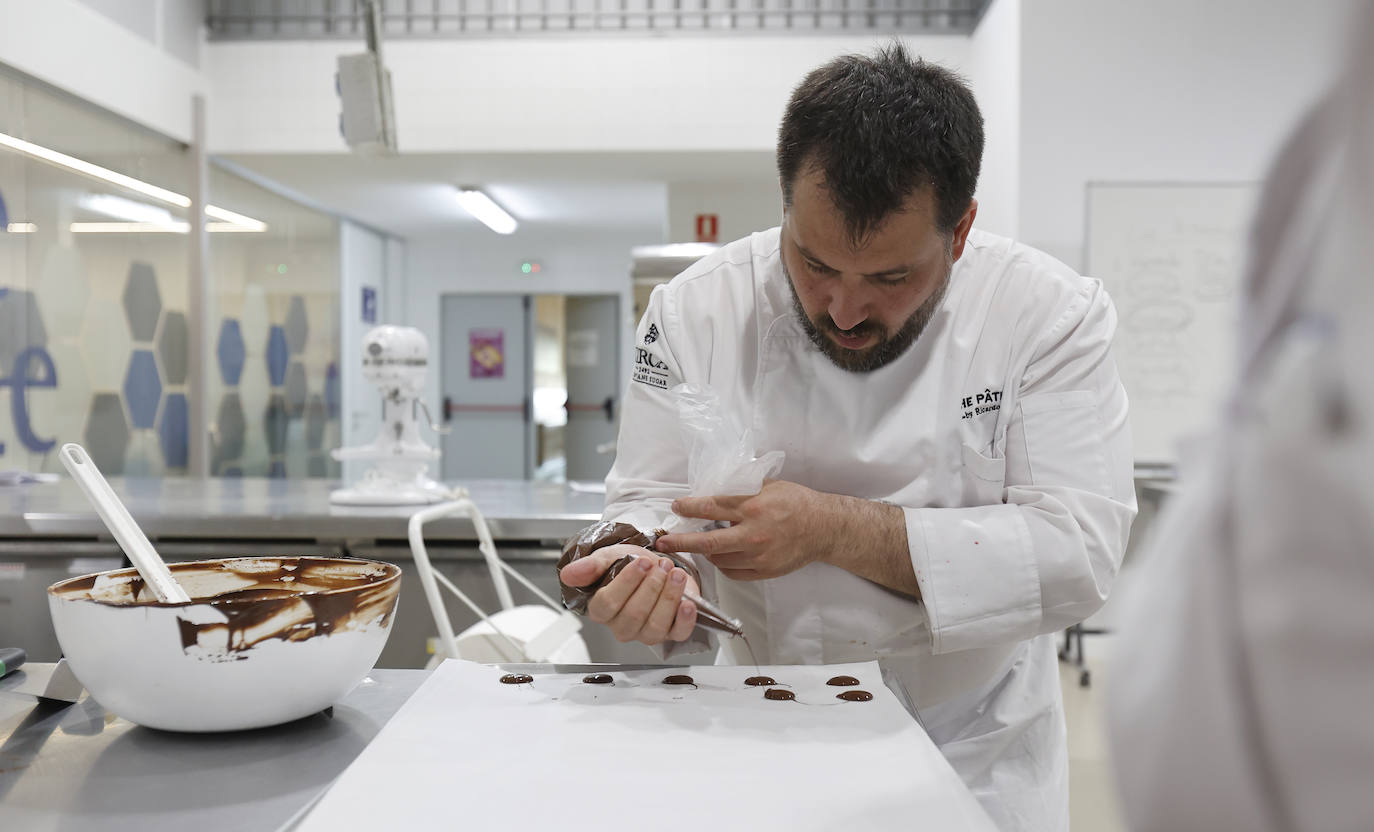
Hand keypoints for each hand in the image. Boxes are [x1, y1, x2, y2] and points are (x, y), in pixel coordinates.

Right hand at [557, 543, 699, 644]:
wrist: (655, 564)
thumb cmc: (630, 563)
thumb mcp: (609, 558)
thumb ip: (590, 567)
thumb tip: (569, 575)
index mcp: (602, 610)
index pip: (609, 604)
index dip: (627, 583)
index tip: (641, 563)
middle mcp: (622, 626)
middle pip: (634, 614)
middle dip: (651, 586)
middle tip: (660, 565)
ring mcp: (647, 632)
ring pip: (655, 625)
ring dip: (668, 597)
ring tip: (675, 574)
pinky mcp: (671, 632)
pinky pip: (678, 634)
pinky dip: (685, 620)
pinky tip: (688, 603)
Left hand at [654, 479, 839, 580]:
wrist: (823, 527)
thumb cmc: (796, 502)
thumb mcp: (768, 485)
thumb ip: (741, 488)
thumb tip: (712, 489)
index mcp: (752, 506)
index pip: (711, 507)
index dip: (688, 507)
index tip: (675, 507)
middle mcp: (753, 533)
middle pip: (707, 541)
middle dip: (680, 542)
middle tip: (662, 544)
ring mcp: (759, 555)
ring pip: (719, 559)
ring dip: (703, 552)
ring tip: (695, 546)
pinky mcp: (765, 570)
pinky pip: (733, 572)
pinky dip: (722, 564)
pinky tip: (719, 556)